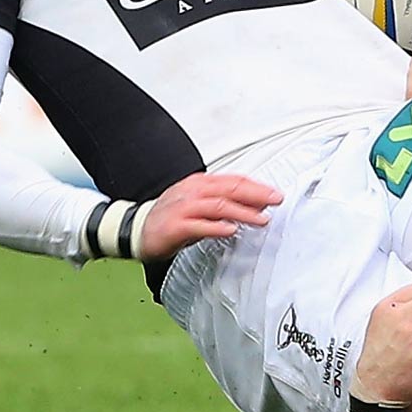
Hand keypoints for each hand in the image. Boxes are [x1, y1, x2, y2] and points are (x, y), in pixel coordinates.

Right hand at [139, 173, 281, 260]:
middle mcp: (193, 192)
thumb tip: (254, 205)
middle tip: (275, 200)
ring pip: (219, 206)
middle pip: (230, 189)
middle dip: (256, 194)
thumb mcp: (198, 204)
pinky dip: (217, 227)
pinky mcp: (176, 226)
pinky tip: (231, 230)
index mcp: (200, 183)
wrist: (135, 229)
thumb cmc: (170, 217)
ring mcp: (183, 208)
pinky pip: (199, 226)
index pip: (233, 180)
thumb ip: (223, 202)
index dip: (256, 186)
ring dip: (243, 212)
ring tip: (261, 219)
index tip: (274, 193)